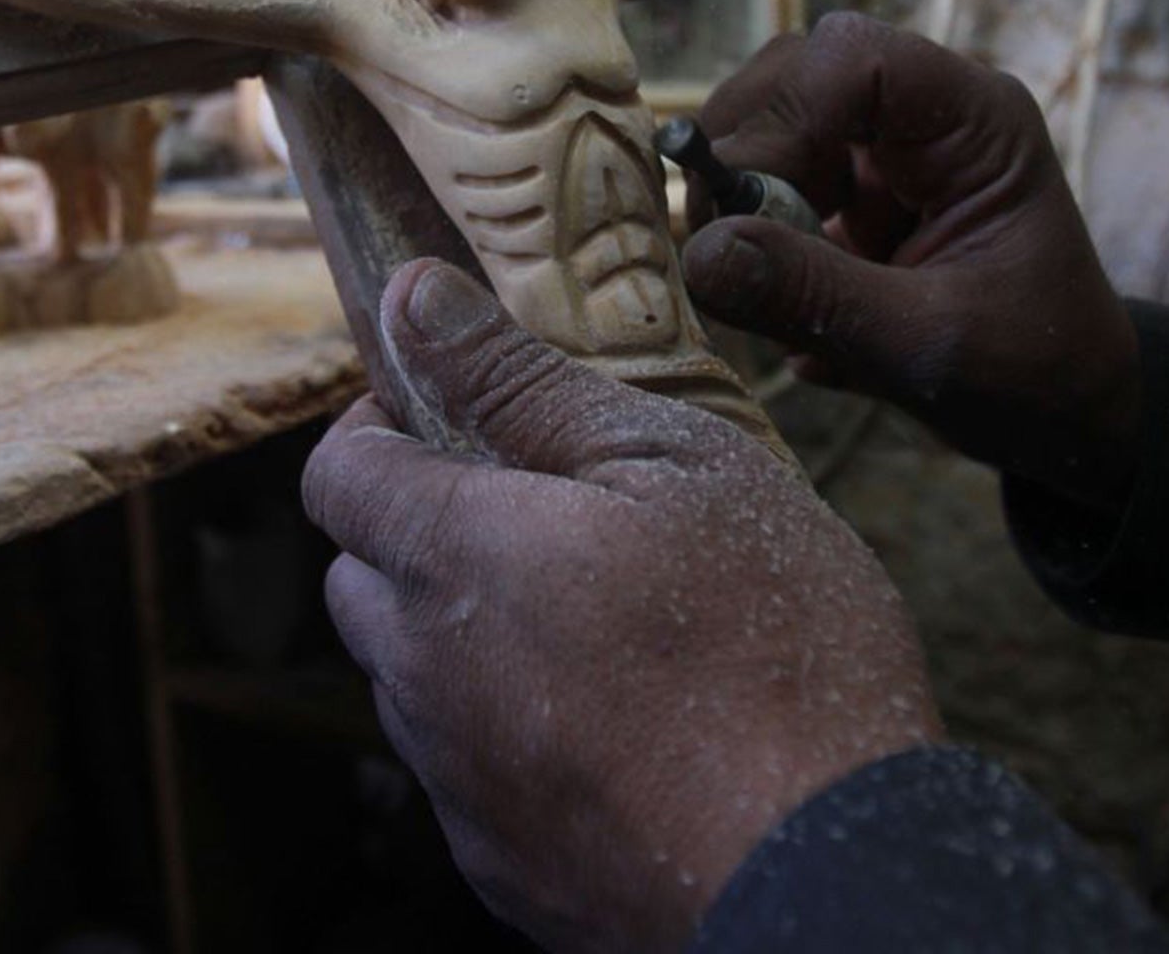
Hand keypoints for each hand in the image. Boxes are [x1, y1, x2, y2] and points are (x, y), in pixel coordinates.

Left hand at [302, 260, 936, 953]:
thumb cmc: (776, 643)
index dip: (377, 424)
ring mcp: (458, 781)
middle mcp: (426, 674)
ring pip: (407, 676)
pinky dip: (501, 725)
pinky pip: (461, 768)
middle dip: (412, 525)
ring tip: (588, 618)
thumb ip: (523, 381)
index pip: (335, 473)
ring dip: (456, 628)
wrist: (833, 870)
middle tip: (534, 509)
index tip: (450, 415)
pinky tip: (608, 718)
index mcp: (458, 557)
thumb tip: (413, 299)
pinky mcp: (498, 864)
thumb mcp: (672, 461)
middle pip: (357, 576)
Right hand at [680, 13, 1141, 510]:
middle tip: (731, 252)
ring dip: (749, 209)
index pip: (851, 58)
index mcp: (975, 123)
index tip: (742, 210)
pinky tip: (804, 318)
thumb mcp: (924, 349)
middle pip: (794, 74)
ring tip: (777, 298)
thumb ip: (814, 298)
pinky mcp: (858, 192)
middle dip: (748, 160)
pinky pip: (773, 188)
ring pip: (771, 126)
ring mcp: (891, 151)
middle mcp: (929, 114)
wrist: (1065, 416)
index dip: (778, 120)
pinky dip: (763, 247)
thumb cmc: (1031, 378)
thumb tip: (699, 253)